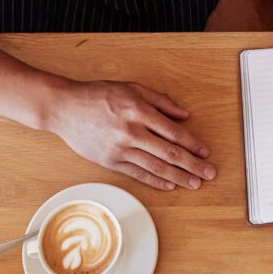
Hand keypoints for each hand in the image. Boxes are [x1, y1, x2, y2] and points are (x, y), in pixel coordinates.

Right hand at [42, 80, 215, 191]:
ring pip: (156, 166)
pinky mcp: (110, 161)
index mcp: (138, 110)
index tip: (205, 152)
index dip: (192, 144)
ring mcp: (120, 149)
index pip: (173, 132)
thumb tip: (184, 115)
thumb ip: (160, 101)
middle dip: (192, 165)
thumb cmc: (97, 95)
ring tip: (194, 183)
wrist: (64, 108)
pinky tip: (169, 185)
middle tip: (208, 173)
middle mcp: (131, 131)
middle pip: (169, 153)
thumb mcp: (131, 88)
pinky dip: (155, 181)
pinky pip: (138, 174)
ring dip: (178, 177)